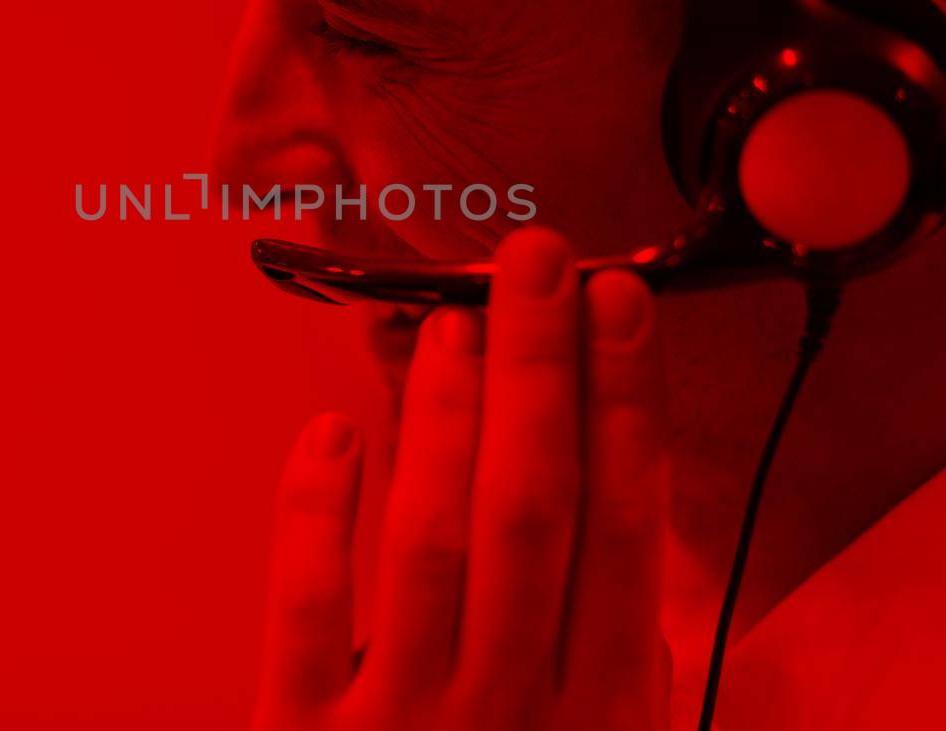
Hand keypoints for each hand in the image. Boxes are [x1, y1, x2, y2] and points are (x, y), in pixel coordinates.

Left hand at [255, 227, 668, 729]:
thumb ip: (620, 662)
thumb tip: (636, 546)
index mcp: (602, 708)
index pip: (626, 524)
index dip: (624, 399)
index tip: (618, 301)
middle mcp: (510, 704)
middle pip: (532, 505)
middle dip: (538, 368)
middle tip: (534, 261)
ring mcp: (406, 721)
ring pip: (429, 536)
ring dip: (442, 414)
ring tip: (449, 321)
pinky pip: (309, 607)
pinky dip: (316, 511)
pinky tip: (331, 432)